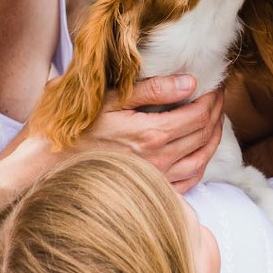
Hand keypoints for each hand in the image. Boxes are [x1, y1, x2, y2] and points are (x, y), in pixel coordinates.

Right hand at [85, 75, 224, 192]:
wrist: (54, 164)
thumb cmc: (80, 127)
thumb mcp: (112, 99)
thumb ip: (153, 90)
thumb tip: (189, 82)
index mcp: (152, 134)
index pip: (199, 115)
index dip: (212, 98)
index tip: (215, 84)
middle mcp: (160, 159)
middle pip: (204, 135)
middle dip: (217, 113)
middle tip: (218, 97)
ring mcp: (157, 178)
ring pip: (202, 159)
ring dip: (214, 138)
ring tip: (216, 120)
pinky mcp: (152, 190)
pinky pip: (189, 181)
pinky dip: (202, 164)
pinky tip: (201, 152)